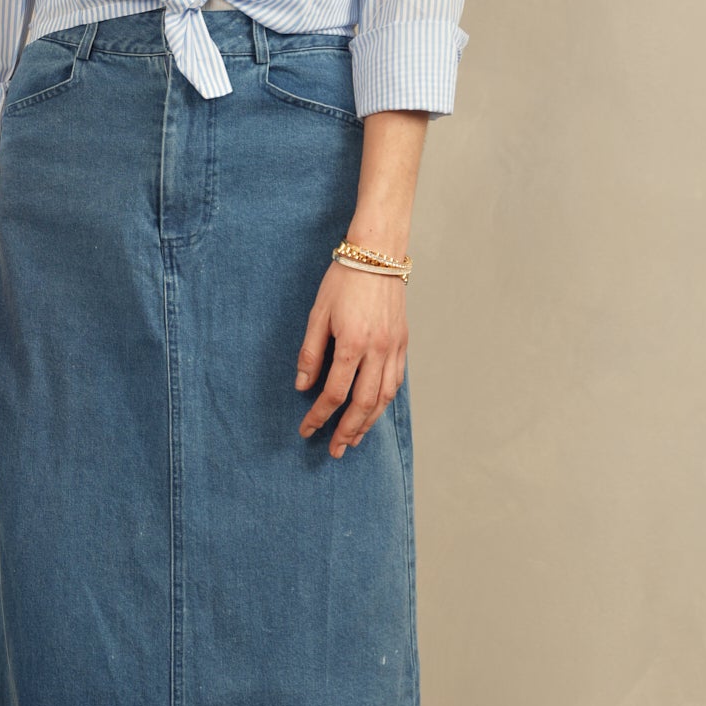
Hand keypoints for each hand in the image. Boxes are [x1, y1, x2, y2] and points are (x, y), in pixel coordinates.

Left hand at [294, 262, 407, 455]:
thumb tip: (302, 386)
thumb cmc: (343, 280)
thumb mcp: (317, 313)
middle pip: (363, 404)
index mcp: (352, 344)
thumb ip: (310, 352)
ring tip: (354, 440)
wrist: (378, 254)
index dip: (319, 416)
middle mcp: (377, 351)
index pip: (334, 393)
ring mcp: (394, 348)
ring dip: (368, 423)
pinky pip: (395, 382)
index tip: (307, 430)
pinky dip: (384, 403)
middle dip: (347, 431)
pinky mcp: (402, 343)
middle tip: (334, 451)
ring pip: (383, 398)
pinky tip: (374, 412)